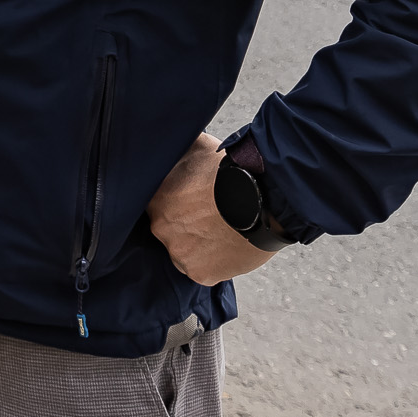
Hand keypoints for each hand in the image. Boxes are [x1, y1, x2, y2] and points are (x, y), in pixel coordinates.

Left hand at [146, 133, 278, 286]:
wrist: (262, 197)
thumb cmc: (231, 170)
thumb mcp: (196, 145)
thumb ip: (176, 150)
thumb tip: (167, 143)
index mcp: (155, 198)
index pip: (154, 204)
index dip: (172, 202)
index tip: (186, 201)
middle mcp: (160, 227)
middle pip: (167, 228)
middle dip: (183, 223)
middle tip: (206, 215)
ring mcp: (179, 253)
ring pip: (183, 250)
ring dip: (197, 243)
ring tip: (219, 231)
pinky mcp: (200, 273)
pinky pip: (201, 269)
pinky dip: (212, 261)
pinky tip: (225, 245)